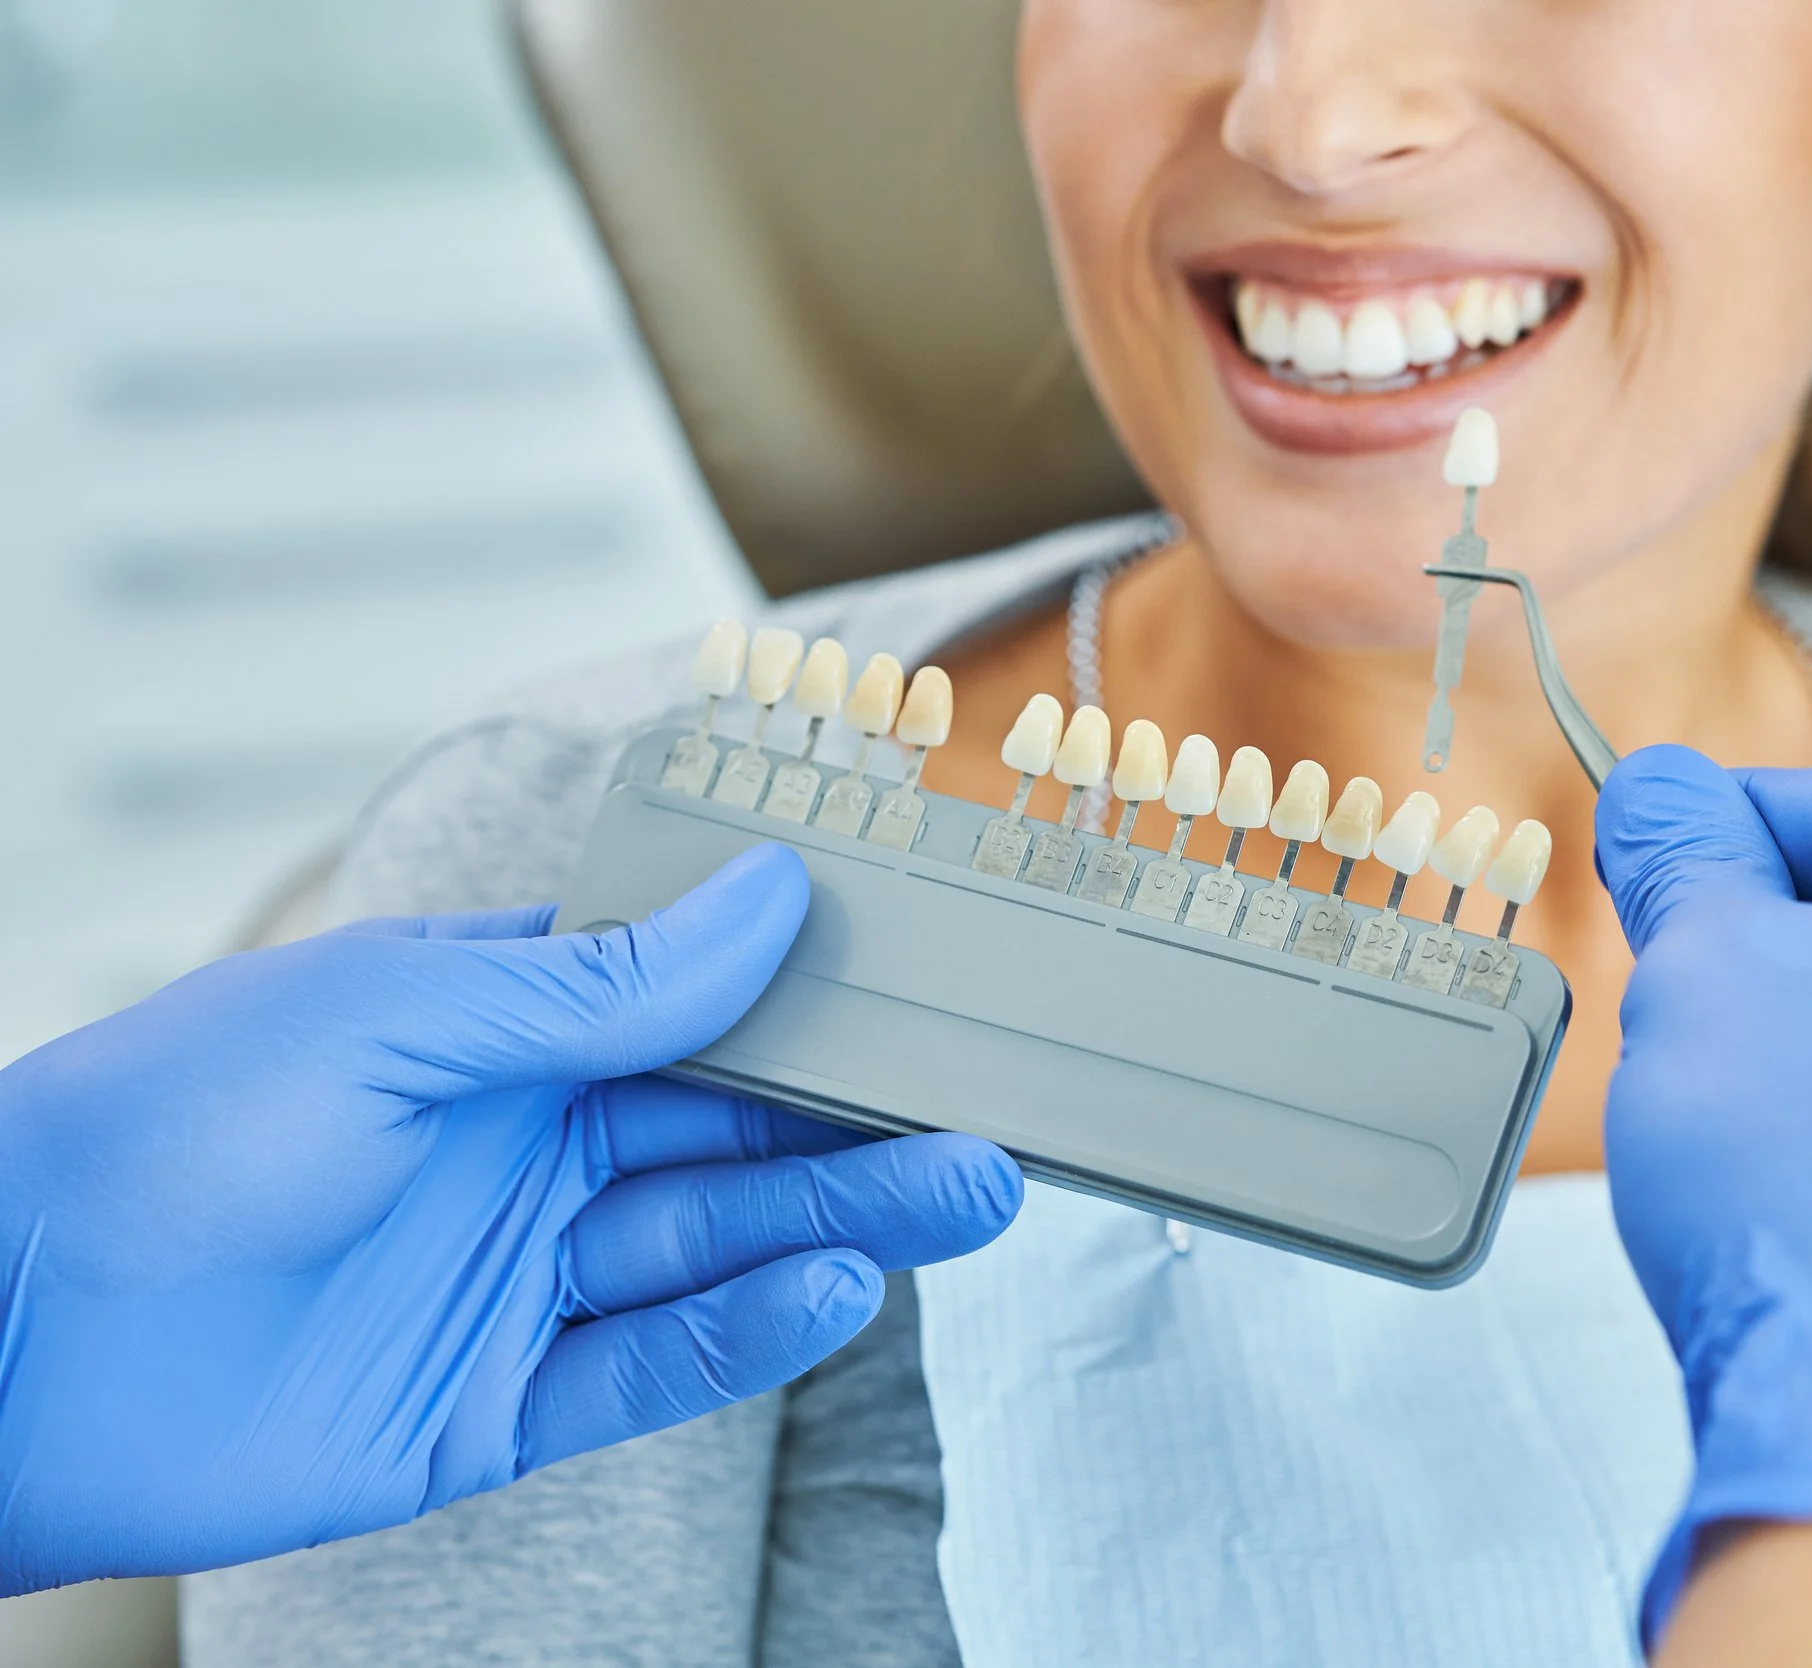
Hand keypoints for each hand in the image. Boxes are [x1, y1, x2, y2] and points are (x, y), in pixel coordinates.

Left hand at [0, 845, 1020, 1594]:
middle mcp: (518, 1154)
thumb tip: (770, 899)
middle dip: (861, 1128)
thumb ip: (600, 983)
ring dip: (839, 1224)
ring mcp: (508, 1283)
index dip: (810, 1005)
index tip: (935, 993)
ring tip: (965, 1197)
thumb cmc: (174, 1122)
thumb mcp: (403, 1014)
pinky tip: (831, 1291)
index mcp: (495, 1035)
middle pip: (727, 1137)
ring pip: (709, 1247)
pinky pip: (641, 1370)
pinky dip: (741, 1336)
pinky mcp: (487, 1409)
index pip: (689, 1010)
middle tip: (994, 1120)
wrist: (5, 1330)